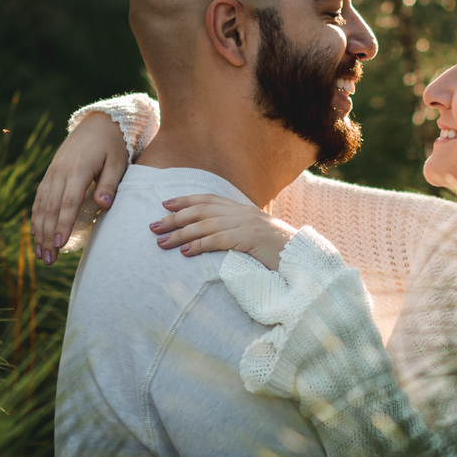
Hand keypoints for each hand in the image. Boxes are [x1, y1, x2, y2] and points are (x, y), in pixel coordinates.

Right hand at [31, 112, 127, 264]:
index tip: (59, 244)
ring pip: (41, 205)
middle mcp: (60, 171)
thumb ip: (109, 184)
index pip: (68, 202)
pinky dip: (36, 216)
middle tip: (48, 260)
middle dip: (47, 236)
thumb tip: (103, 205)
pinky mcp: (50, 172)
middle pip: (51, 208)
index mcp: (78, 169)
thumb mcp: (118, 162)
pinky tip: (35, 233)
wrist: (100, 122)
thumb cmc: (114, 145)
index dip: (63, 224)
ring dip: (39, 230)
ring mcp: (53, 172)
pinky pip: (39, 197)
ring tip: (40, 253)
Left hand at [148, 195, 298, 270]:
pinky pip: (218, 240)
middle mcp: (242, 213)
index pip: (209, 199)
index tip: (165, 204)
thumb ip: (238, 231)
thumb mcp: (257, 237)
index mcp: (243, 210)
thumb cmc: (279, 252)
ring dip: (180, 234)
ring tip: (161, 243)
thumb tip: (217, 236)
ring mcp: (246, 225)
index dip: (186, 200)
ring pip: (205, 225)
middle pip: (201, 210)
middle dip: (175, 218)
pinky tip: (184, 252)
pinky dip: (198, 245)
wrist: (303, 257)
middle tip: (153, 226)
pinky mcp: (249, 240)